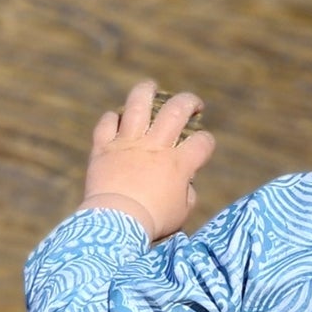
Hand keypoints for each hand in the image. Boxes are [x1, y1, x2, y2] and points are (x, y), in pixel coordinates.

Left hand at [80, 80, 214, 241]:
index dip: (207, 143)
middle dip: (189, 102)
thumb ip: (187, 193)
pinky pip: (107, 123)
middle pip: (176, 110)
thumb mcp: (181, 212)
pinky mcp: (104, 148)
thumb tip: (185, 184)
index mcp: (178, 164)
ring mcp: (128, 144)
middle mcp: (155, 147)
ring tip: (151, 87)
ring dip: (146, 92)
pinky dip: (112, 119)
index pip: (203, 142)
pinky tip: (117, 120)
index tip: (203, 148)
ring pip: (138, 104)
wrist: (116, 224)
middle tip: (193, 104)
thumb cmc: (152, 222)